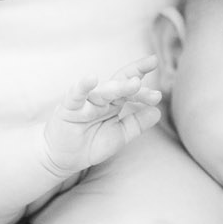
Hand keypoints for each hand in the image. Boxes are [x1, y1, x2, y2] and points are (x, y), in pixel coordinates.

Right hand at [40, 55, 161, 175]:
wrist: (63, 158)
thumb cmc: (90, 144)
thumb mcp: (120, 135)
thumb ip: (137, 124)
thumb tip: (158, 112)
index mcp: (113, 103)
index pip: (130, 90)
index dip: (144, 89)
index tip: (158, 94)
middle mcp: (100, 99)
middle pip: (119, 83)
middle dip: (134, 75)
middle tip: (150, 65)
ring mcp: (85, 102)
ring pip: (102, 91)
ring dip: (118, 86)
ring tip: (134, 83)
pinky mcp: (68, 108)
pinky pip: (75, 95)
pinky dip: (82, 86)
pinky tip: (91, 79)